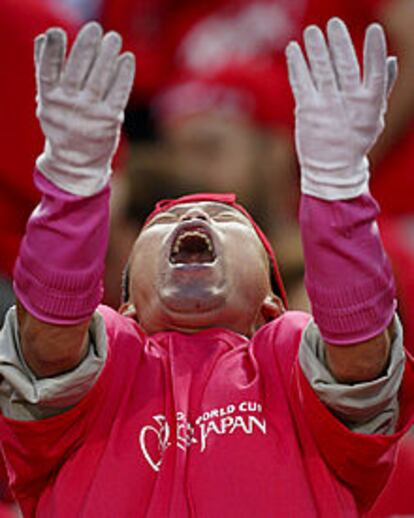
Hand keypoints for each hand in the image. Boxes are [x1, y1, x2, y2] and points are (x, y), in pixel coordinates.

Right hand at [34, 22, 134, 195]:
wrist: (77, 164)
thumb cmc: (62, 125)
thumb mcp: (48, 102)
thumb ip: (46, 71)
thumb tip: (45, 37)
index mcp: (51, 100)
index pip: (48, 71)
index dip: (52, 52)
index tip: (56, 32)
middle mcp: (70, 107)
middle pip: (77, 71)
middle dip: (86, 47)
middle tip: (94, 28)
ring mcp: (91, 114)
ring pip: (99, 79)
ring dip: (107, 56)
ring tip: (113, 38)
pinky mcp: (110, 121)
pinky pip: (118, 93)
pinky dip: (123, 75)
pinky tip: (127, 59)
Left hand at [286, 18, 396, 199]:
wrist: (332, 170)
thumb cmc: (355, 140)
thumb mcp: (375, 117)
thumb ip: (383, 88)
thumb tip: (391, 59)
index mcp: (369, 105)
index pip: (376, 74)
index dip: (375, 52)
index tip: (375, 29)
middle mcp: (348, 105)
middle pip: (346, 68)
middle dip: (340, 44)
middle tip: (334, 23)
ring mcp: (325, 108)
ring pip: (322, 72)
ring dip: (316, 49)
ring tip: (311, 32)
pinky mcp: (306, 112)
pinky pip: (301, 83)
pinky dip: (297, 65)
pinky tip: (293, 49)